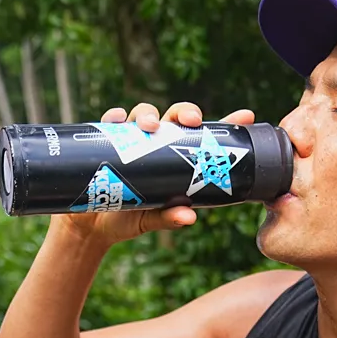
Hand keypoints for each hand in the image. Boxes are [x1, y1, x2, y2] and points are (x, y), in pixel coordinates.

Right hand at [54, 101, 253, 247]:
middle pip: (174, 117)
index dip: (223, 125)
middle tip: (192, 120)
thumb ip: (169, 218)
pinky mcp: (104, 140)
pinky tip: (116, 120)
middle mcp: (155, 143)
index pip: (201, 137)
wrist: (91, 225)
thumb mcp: (151, 220)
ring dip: (148, 114)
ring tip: (149, 126)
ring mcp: (130, 140)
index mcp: (174, 158)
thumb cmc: (129, 217)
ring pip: (143, 114)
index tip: (244, 117)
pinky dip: (114, 118)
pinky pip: (110, 122)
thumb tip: (188, 218)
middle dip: (184, 112)